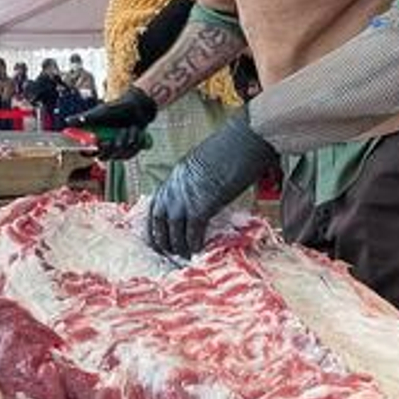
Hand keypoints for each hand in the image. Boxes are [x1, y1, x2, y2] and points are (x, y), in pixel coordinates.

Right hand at [67, 87, 157, 159]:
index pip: (91, 153)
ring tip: (128, 127)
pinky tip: (135, 130)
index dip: (99, 150)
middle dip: (116, 144)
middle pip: (108, 156)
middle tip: (120, 130)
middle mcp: (107, 148)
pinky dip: (137, 140)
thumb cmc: (116, 109)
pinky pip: (133, 152)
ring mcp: (119, 150)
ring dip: (128, 138)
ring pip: (122, 154)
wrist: (137, 107)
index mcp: (97, 140)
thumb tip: (67, 121)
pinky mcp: (131, 150)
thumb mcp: (100, 113)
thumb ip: (84, 118)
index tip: (102, 142)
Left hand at [147, 113, 275, 257]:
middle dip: (162, 240)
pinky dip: (194, 243)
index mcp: (174, 176)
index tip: (157, 238)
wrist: (242, 141)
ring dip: (178, 247)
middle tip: (168, 254)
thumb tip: (199, 198)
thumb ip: (194, 182)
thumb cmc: (229, 148)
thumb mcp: (202, 164)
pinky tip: (197, 250)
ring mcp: (185, 198)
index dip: (155, 226)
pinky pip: (193, 232)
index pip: (155, 206)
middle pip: (159, 221)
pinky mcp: (201, 206)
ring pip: (174, 231)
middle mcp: (174, 188)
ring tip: (184, 257)